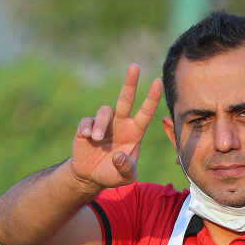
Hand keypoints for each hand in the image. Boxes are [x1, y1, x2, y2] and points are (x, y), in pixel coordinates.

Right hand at [70, 64, 163, 189]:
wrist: (91, 176)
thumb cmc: (113, 174)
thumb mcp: (125, 178)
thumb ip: (126, 169)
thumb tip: (118, 156)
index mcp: (134, 132)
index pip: (145, 113)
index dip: (152, 98)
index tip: (158, 81)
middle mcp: (120, 123)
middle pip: (125, 98)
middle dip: (130, 83)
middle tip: (134, 67)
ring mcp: (103, 124)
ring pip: (104, 111)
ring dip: (100, 124)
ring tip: (97, 139)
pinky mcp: (86, 127)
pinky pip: (87, 122)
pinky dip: (87, 128)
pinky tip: (87, 137)